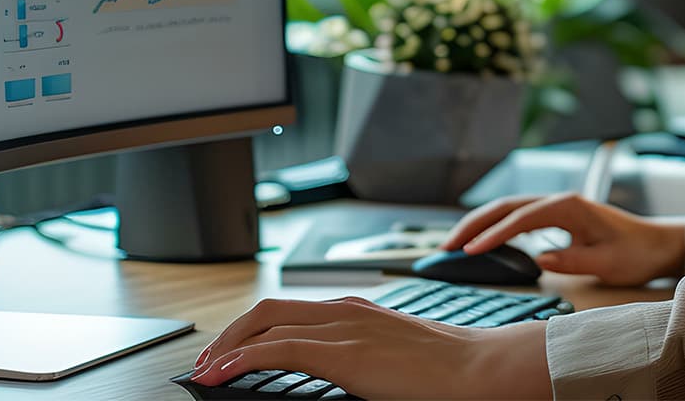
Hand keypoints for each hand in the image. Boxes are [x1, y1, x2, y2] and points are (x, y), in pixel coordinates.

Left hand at [190, 296, 549, 399]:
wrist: (477, 369)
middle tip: (208, 362)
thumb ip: (364, 356)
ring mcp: (343, 328)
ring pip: (264, 323)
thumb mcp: (394, 355)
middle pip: (267, 309)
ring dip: (227, 346)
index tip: (232, 352)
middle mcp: (345, 310)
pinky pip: (276, 349)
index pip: (290, 310)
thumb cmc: (446, 369)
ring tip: (207, 371)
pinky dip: (241, 358)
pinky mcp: (342, 353)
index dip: (252, 328)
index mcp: (357, 310)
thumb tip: (344, 374)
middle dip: (229, 333)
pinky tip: (224, 374)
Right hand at [442, 192, 684, 287]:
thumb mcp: (609, 263)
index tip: (469, 251)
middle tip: (446, 246)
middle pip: (506, 207)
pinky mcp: (556, 218)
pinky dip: (495, 228)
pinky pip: (518, 219)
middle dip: (474, 224)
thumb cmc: (636, 252)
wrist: (656, 244)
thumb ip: (575, 260)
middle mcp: (559, 201)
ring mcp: (556, 208)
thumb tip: (540, 259)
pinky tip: (481, 242)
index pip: (521, 219)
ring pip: (508, 210)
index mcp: (569, 207)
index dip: (493, 234)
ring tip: (454, 244)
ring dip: (480, 224)